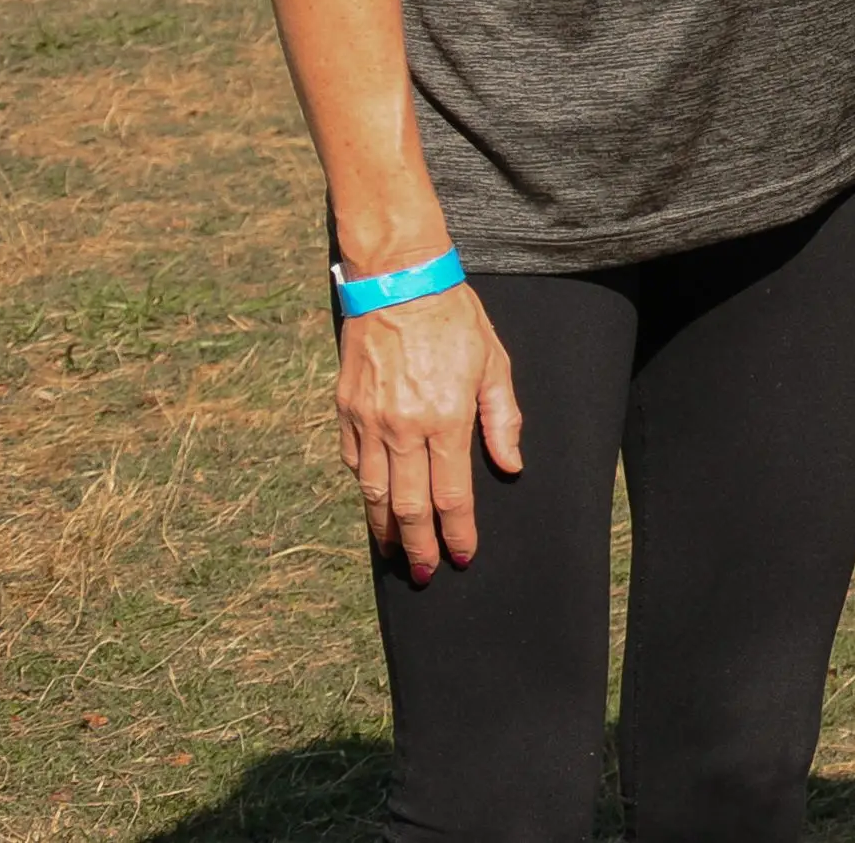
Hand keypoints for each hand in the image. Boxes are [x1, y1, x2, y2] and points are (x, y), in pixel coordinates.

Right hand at [337, 280, 523, 580]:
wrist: (397, 281)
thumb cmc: (455, 319)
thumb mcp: (494, 364)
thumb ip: (502, 420)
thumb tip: (510, 467)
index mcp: (444, 419)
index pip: (451, 496)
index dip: (458, 532)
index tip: (463, 556)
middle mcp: (401, 429)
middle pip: (408, 507)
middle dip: (417, 547)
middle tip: (424, 574)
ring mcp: (367, 422)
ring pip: (373, 493)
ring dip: (384, 529)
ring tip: (394, 552)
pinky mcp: (345, 411)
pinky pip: (352, 464)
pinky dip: (364, 489)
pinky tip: (375, 503)